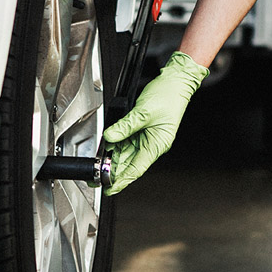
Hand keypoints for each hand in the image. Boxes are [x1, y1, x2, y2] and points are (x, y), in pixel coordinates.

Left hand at [102, 51, 207, 194]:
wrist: (175, 82)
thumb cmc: (167, 97)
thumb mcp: (143, 112)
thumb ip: (125, 126)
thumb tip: (110, 137)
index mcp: (157, 145)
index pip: (136, 169)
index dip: (121, 180)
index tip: (109, 189)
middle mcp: (152, 144)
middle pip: (129, 164)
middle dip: (113, 172)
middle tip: (96, 178)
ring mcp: (146, 138)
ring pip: (126, 154)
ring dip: (113, 160)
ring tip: (98, 166)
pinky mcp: (142, 130)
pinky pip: (126, 142)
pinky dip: (116, 146)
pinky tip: (106, 150)